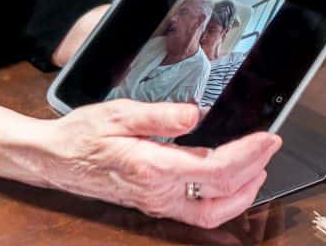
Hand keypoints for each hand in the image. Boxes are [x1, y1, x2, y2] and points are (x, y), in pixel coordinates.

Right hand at [34, 99, 280, 227]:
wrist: (55, 159)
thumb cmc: (82, 135)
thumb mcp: (119, 112)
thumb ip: (160, 115)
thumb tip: (195, 115)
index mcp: (152, 167)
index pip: (215, 170)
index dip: (248, 155)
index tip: (267, 138)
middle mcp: (158, 192)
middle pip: (222, 193)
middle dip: (255, 168)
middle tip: (270, 145)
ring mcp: (157, 203)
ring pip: (213, 212)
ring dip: (243, 192)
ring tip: (259, 167)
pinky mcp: (155, 204)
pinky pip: (198, 213)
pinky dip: (223, 202)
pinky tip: (230, 182)